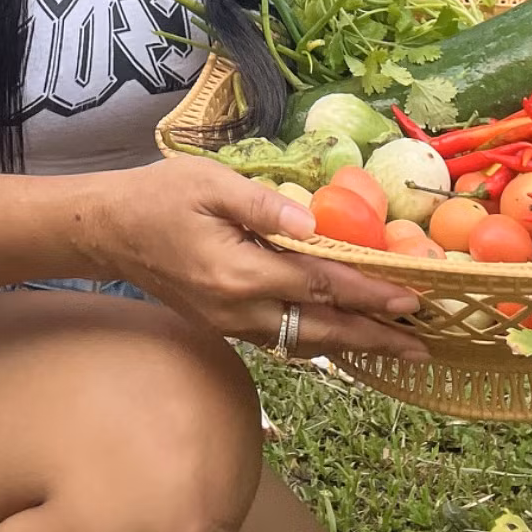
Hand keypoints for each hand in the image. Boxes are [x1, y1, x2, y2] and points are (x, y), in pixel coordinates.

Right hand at [85, 154, 429, 362]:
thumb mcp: (210, 183)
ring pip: (303, 340)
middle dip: (374, 337)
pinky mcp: (224, 324)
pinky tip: (340, 336)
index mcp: (241, 272)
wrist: (109, 230)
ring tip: (394, 347)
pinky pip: (281, 338)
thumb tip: (315, 222)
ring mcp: (230, 323)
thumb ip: (264, 204)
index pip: (321, 285)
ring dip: (351, 344)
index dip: (370, 294)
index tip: (412, 299)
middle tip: (422, 345)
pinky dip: (318, 339)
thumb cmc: (159, 196)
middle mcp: (239, 309)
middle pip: (321, 329)